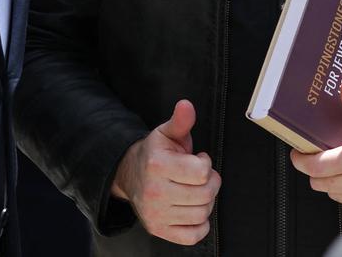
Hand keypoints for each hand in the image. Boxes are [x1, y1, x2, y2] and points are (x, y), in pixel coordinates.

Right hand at [111, 100, 220, 245]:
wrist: (130, 174)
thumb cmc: (155, 153)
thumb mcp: (167, 133)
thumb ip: (181, 121)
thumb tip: (186, 106)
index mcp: (158, 165)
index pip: (202, 172)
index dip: (206, 164)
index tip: (198, 159)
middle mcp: (155, 192)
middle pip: (205, 194)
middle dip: (211, 182)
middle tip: (201, 176)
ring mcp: (156, 214)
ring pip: (201, 214)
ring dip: (206, 202)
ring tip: (195, 190)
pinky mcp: (159, 229)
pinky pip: (192, 236)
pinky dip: (199, 225)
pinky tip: (193, 209)